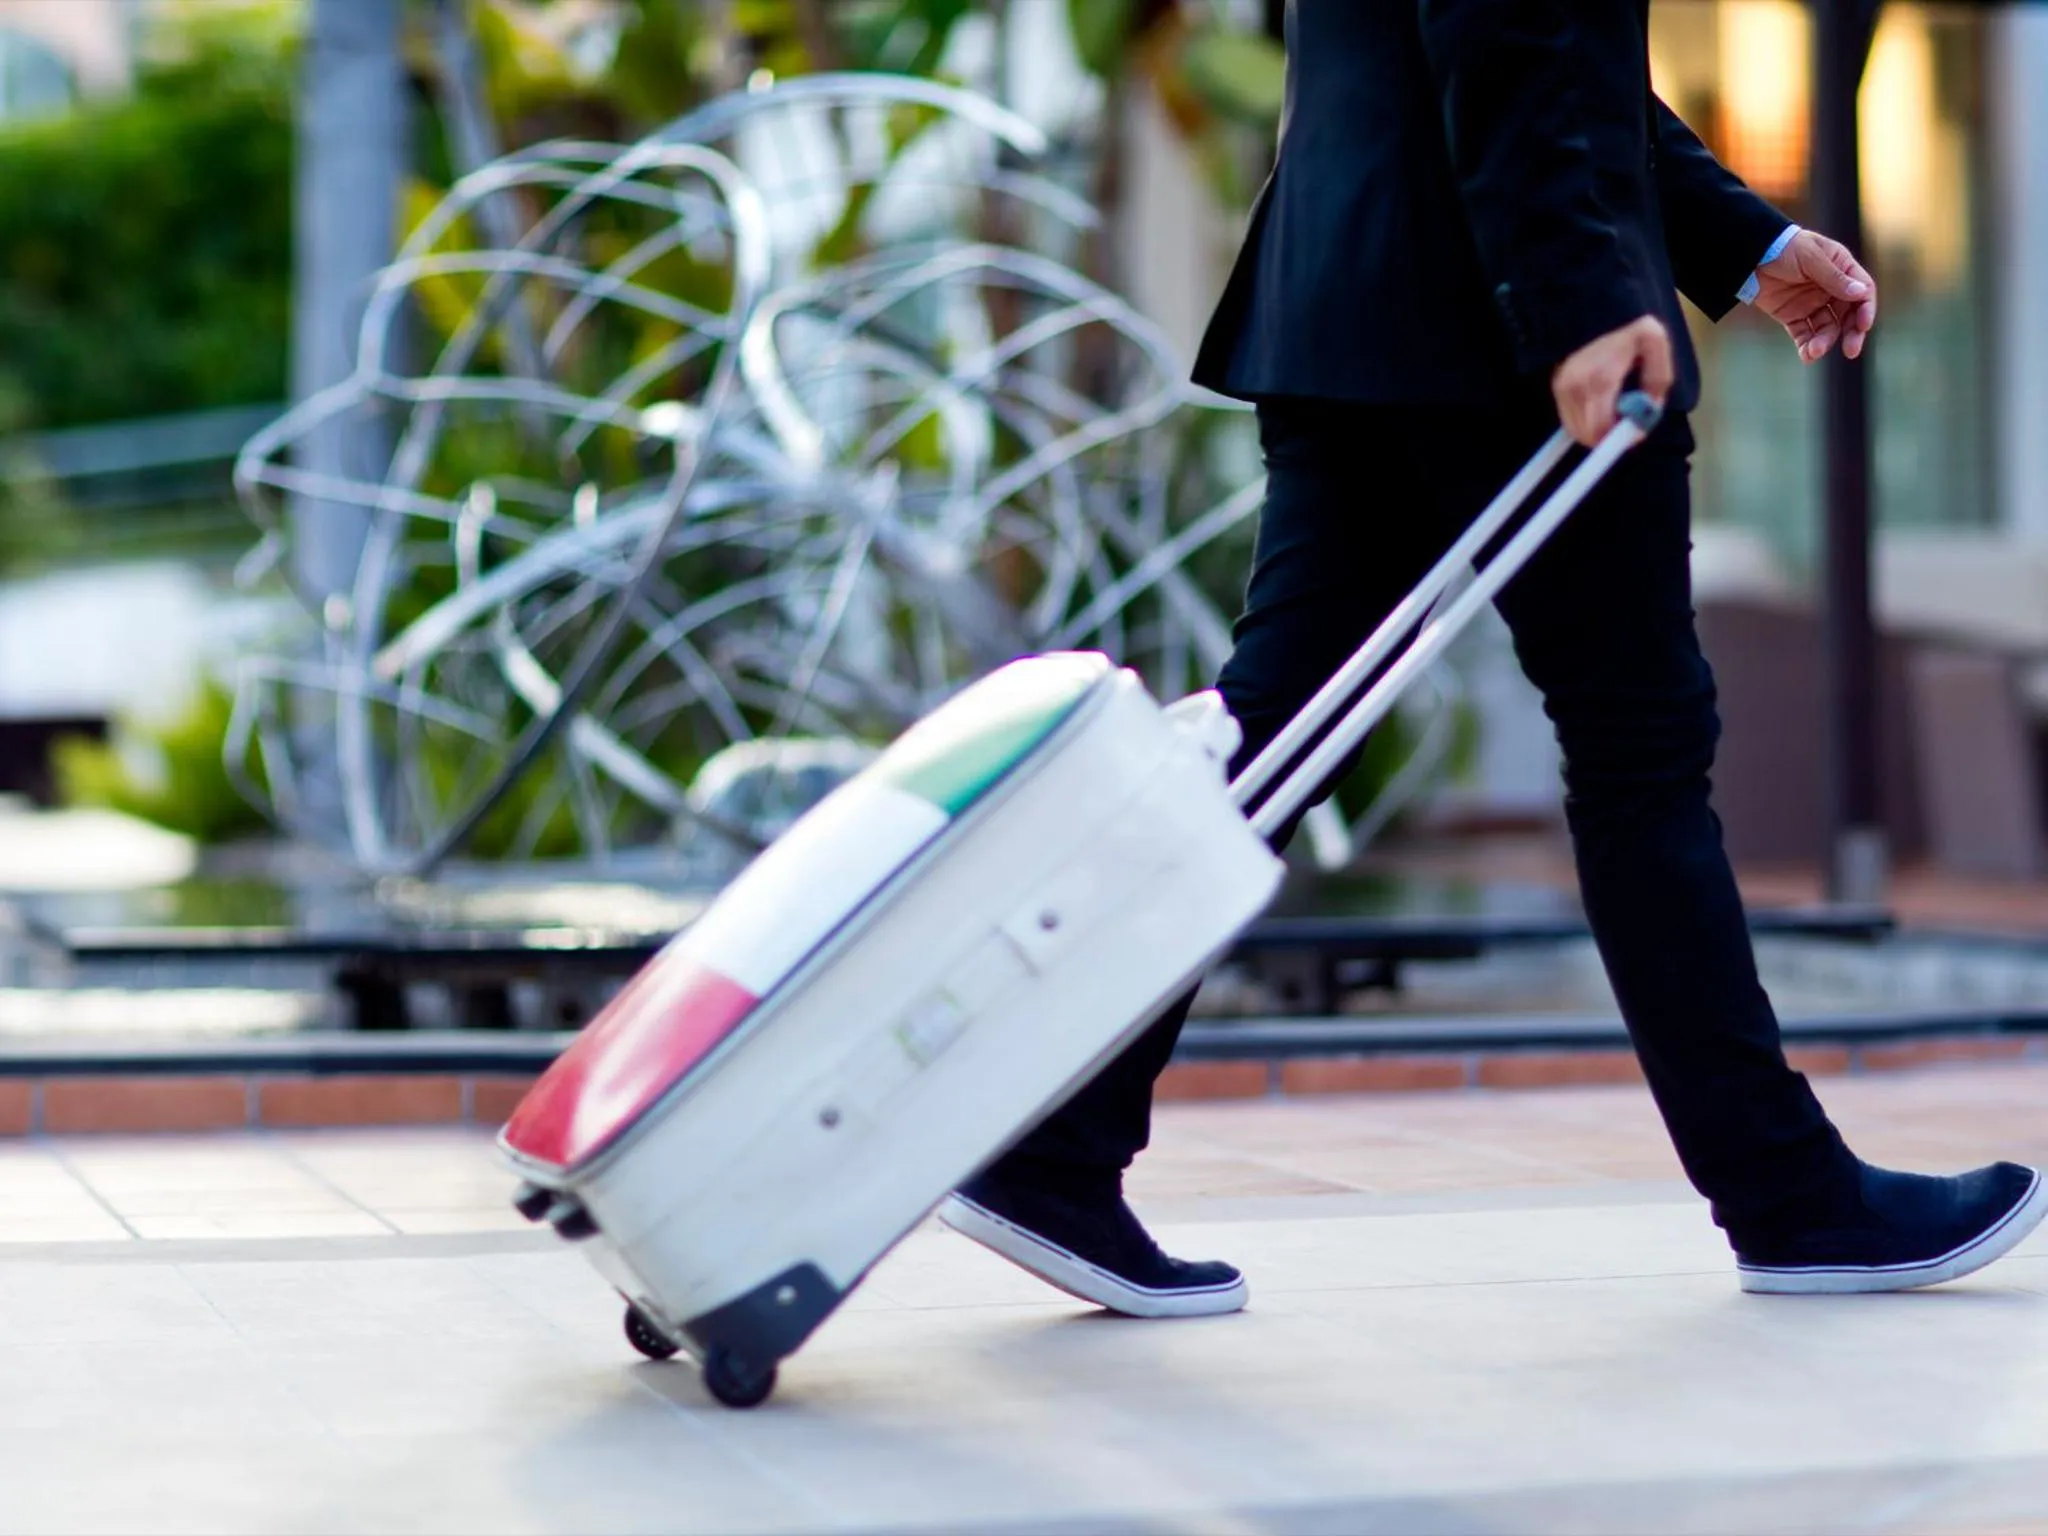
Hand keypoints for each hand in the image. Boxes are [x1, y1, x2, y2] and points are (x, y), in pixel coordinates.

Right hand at [1550, 315, 1672, 447]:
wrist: (1595, 308)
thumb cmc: (1628, 327)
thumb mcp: (1655, 346)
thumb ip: (1657, 381)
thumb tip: (1648, 411)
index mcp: (1600, 380)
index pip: (1599, 430)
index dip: (1616, 441)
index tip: (1631, 434)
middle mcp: (1575, 388)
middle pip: (1586, 436)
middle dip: (1607, 438)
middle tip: (1625, 425)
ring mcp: (1562, 388)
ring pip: (1575, 431)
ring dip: (1595, 431)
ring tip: (1612, 413)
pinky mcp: (1555, 387)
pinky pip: (1568, 420)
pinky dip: (1584, 422)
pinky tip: (1598, 406)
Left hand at [1753, 229, 1876, 361]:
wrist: (1750, 255)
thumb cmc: (1784, 247)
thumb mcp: (1811, 258)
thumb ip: (1833, 278)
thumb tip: (1860, 293)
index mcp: (1842, 269)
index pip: (1862, 292)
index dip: (1865, 309)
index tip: (1864, 325)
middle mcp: (1831, 289)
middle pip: (1848, 315)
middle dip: (1851, 333)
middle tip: (1851, 350)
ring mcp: (1812, 303)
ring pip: (1826, 328)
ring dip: (1824, 341)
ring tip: (1815, 351)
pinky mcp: (1793, 316)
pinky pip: (1804, 334)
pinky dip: (1806, 346)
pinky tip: (1807, 356)